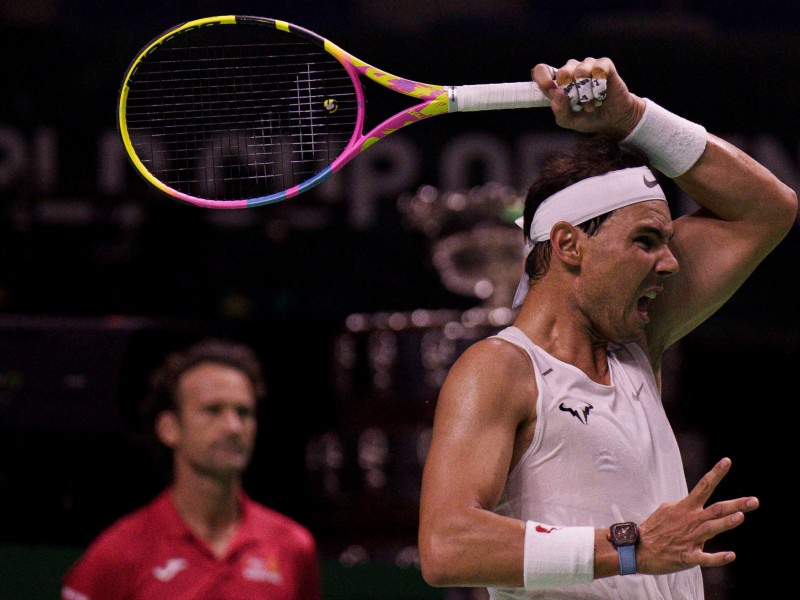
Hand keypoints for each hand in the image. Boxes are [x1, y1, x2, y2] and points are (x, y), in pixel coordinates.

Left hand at [531, 57, 644, 138]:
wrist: (612, 120)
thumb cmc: (588, 117)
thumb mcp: (569, 121)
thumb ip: (559, 111)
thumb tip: (557, 93)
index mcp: (559, 83)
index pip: (542, 70)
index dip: (543, 79)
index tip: (550, 90)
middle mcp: (571, 70)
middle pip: (562, 72)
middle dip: (571, 93)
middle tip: (579, 104)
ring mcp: (587, 66)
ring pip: (581, 71)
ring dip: (587, 93)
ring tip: (592, 104)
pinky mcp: (604, 65)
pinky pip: (598, 68)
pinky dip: (600, 84)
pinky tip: (601, 93)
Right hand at [636, 457, 758, 573]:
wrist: (638, 548)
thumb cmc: (654, 528)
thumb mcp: (666, 510)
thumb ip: (684, 507)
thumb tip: (695, 505)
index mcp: (685, 507)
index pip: (703, 486)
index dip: (716, 473)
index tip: (727, 461)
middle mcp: (690, 520)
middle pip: (716, 510)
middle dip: (736, 504)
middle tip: (754, 501)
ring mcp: (689, 538)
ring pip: (711, 529)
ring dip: (726, 523)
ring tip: (741, 517)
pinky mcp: (687, 556)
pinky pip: (705, 557)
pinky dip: (718, 557)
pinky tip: (731, 555)